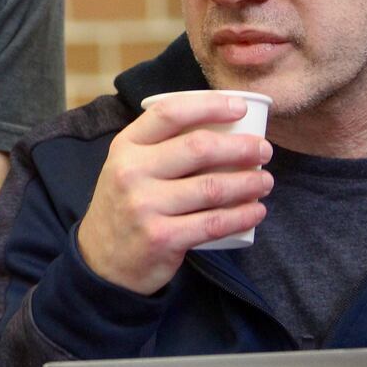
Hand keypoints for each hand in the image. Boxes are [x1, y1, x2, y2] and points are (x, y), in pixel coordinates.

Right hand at [77, 93, 272, 295]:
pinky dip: (242, 216)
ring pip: (212, 187)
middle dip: (241, 146)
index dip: (210, 105)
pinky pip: (214, 223)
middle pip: (198, 148)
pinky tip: (256, 211)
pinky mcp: (162, 237)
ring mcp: (145, 205)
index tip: (240, 108)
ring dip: (249, 182)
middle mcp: (132, 172)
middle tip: (263, 150)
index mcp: (126, 146)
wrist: (102, 260)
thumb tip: (221, 128)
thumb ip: (160, 147)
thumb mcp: (128, 167)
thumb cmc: (125, 205)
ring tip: (265, 181)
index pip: (170, 113)